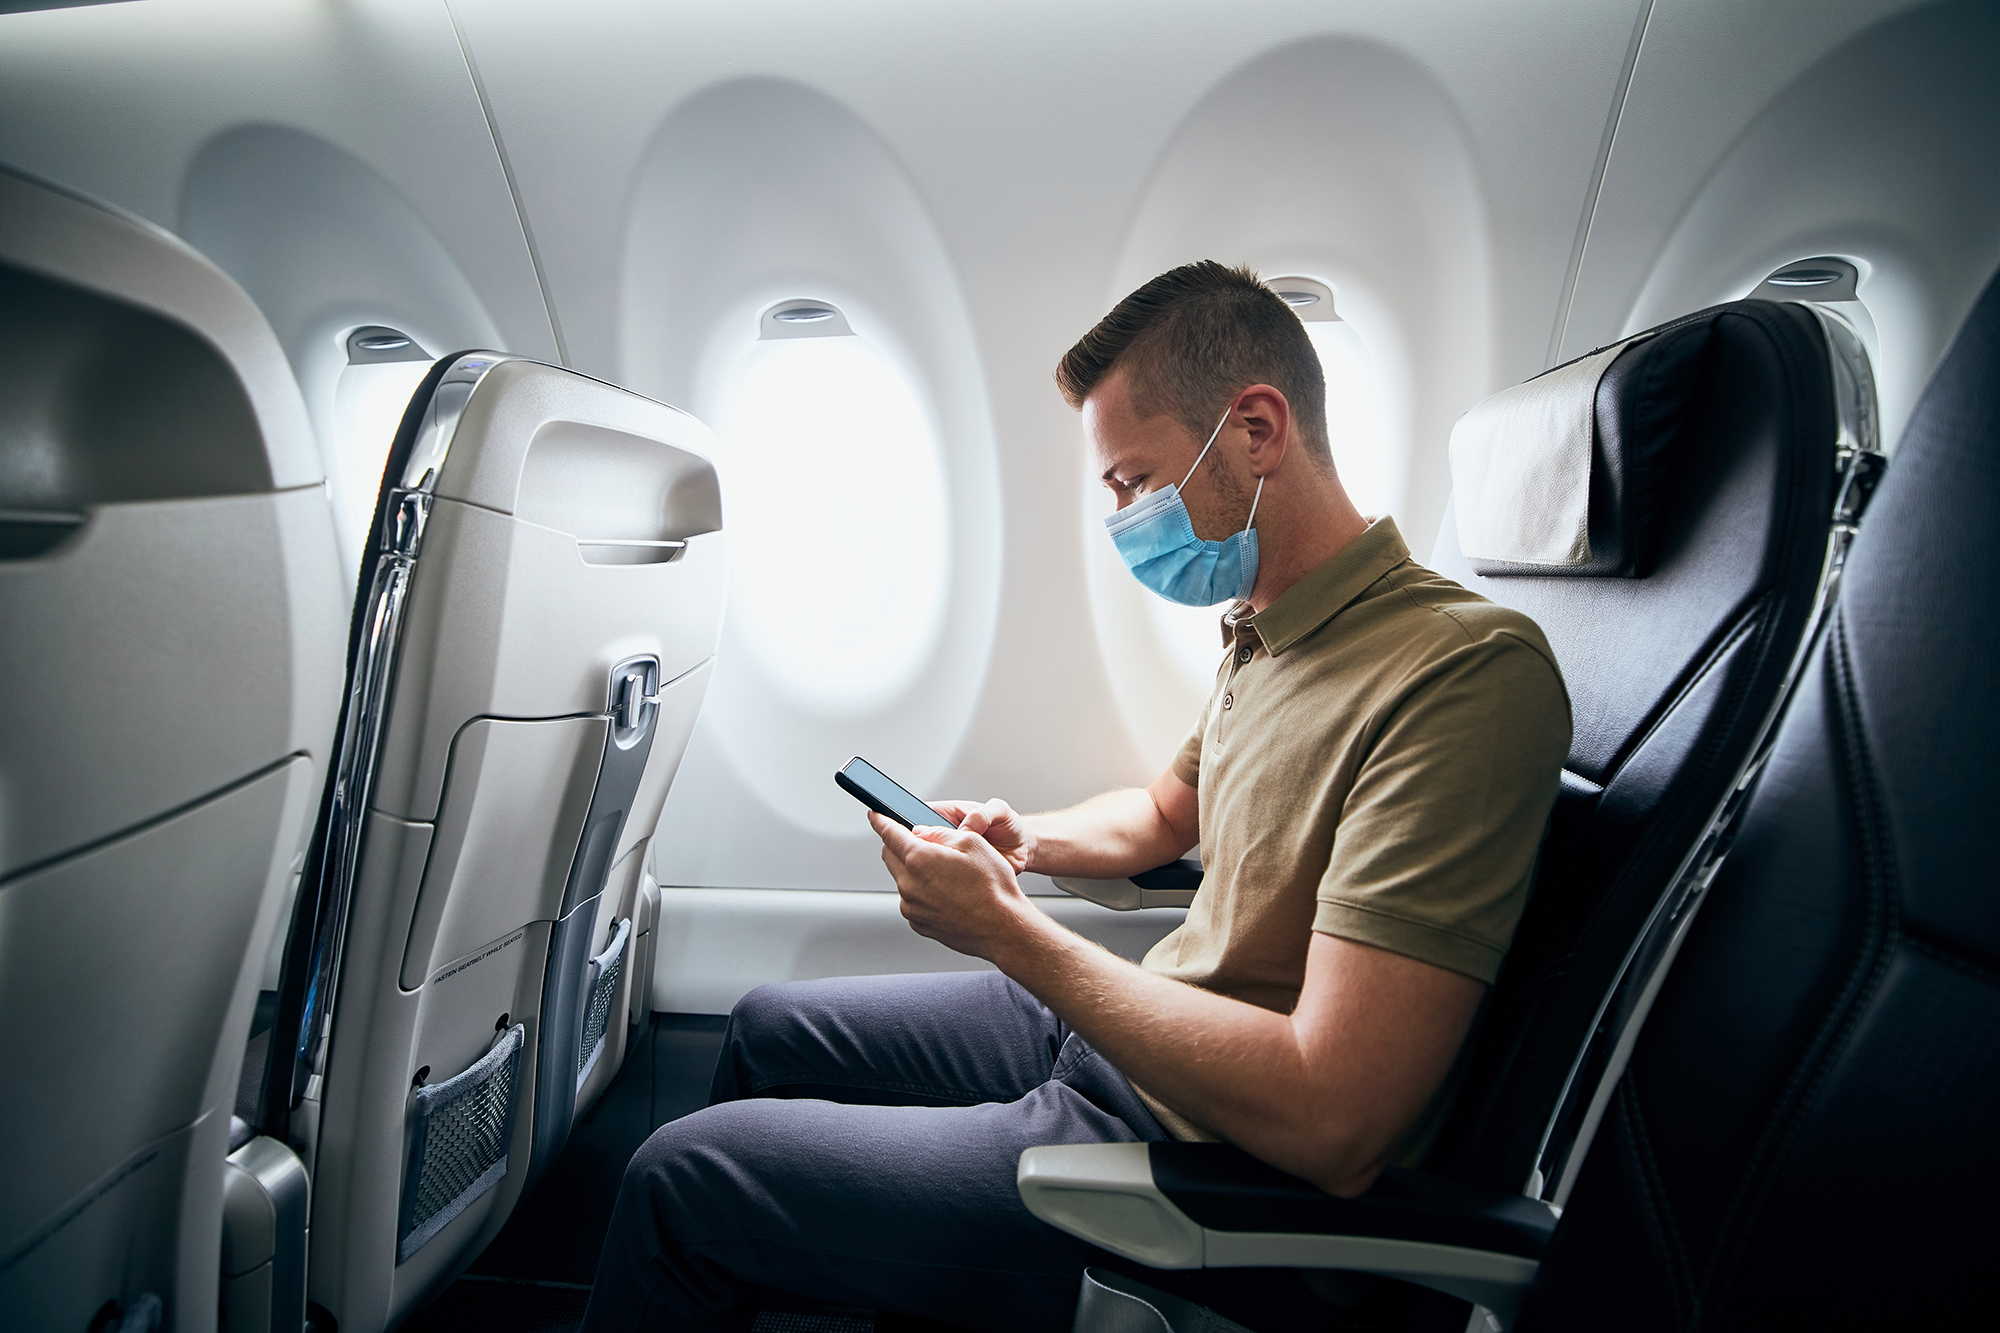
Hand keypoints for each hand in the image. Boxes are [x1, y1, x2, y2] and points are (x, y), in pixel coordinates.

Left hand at [869, 812, 1039, 961]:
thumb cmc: (993, 888)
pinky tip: (948, 893)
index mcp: (919, 860)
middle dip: (898, 845)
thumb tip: (921, 832)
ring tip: (946, 874)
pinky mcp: (919, 924)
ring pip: (902, 879)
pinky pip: (912, 900)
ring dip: (914, 870)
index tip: (875, 816)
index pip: (889, 834)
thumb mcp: (972, 843)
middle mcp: (909, 885)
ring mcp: (912, 908)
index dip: (881, 820)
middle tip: (921, 843)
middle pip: (890, 856)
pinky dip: (922, 892)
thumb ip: (939, 833)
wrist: (1003, 928)